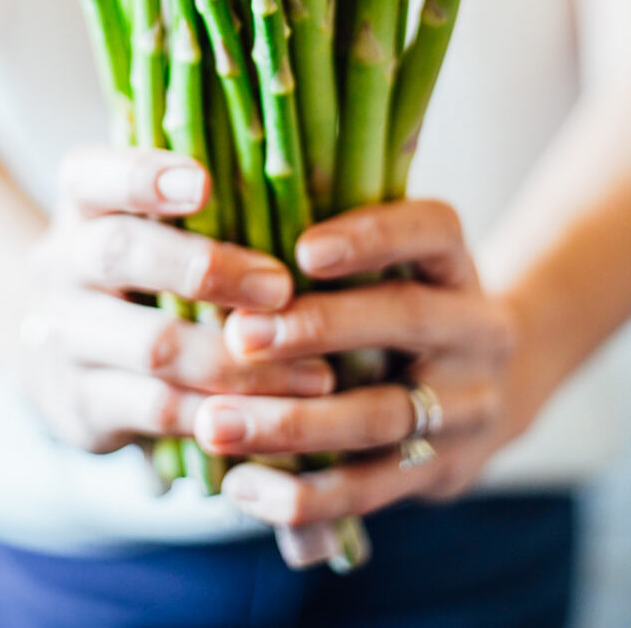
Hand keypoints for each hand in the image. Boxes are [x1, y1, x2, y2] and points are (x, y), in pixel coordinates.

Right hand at [16, 145, 333, 452]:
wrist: (62, 355)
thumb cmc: (143, 266)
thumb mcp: (151, 222)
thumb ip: (206, 203)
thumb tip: (302, 179)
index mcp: (81, 203)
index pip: (94, 174)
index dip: (144, 177)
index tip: (204, 183)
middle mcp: (61, 263)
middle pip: (121, 253)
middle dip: (207, 268)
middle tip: (281, 287)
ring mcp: (63, 337)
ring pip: (152, 345)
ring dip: (238, 360)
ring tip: (312, 371)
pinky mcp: (81, 404)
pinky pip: (158, 408)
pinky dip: (222, 411)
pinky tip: (274, 413)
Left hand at [194, 200, 535, 525]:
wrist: (494, 387)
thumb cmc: (400, 304)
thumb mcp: (392, 263)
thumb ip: (329, 248)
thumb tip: (231, 217)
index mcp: (454, 263)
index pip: (431, 230)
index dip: (371, 236)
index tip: (302, 249)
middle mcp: (476, 328)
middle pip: (406, 318)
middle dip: (318, 327)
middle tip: (238, 335)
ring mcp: (468, 405)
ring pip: (382, 415)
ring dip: (293, 422)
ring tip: (215, 424)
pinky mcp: (444, 472)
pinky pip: (373, 487)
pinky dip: (304, 494)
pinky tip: (241, 486)